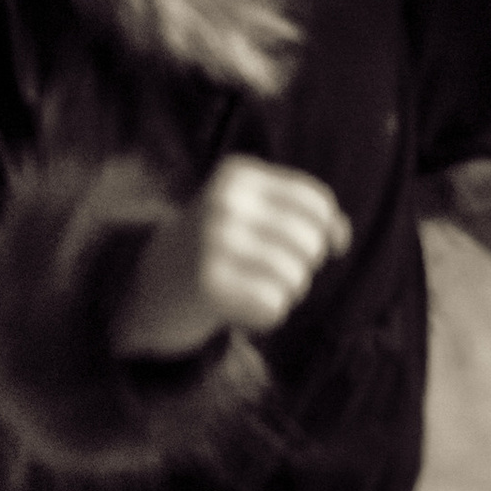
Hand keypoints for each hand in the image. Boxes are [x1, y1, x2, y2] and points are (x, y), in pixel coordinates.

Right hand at [118, 158, 352, 356]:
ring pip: (294, 278)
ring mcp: (211, 242)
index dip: (329, 232)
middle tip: (272, 271)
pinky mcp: (206, 284)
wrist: (149, 284)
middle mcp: (223, 202)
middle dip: (302, 266)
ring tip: (254, 287)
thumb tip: (340, 237)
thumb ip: (303, 217)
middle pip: (309, 244)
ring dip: (284, 292)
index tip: (323, 247)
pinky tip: (241, 306)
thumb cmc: (218, 247)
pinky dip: (267, 315)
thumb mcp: (253, 214)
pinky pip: (273, 306)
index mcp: (238, 176)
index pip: (316, 203)